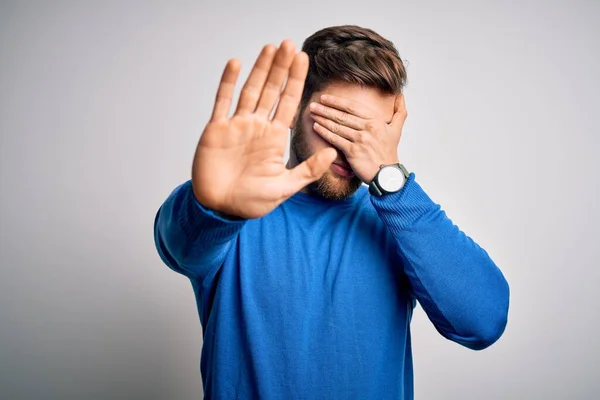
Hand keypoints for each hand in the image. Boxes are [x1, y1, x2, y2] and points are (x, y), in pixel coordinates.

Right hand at [192, 41, 336, 218]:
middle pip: (271, 90)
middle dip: (281, 68)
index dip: (296, 81)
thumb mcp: (284, 187)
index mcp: (274, 138)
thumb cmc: (251, 201)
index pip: (289, 103)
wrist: (220, 208)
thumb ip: (308, 170)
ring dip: (260, 68)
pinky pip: (223, 101)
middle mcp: (257, 127)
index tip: (304, 59)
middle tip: (290, 45)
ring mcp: (237, 126)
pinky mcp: (216, 129)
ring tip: (270, 47)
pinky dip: (228, 82)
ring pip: (250, 90)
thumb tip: (333, 153)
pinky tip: (236, 63)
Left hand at [309, 93, 406, 182]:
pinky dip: (324, 132)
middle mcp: (368, 128)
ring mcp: (360, 140)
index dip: (337, 101)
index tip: (325, 98)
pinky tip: (316, 127)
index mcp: (376, 121)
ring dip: (322, 118)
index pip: (353, 107)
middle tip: (313, 104)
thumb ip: (399, 112)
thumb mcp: (397, 130)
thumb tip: (400, 96)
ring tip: (312, 113)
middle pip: (342, 115)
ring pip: (337, 126)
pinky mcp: (353, 151)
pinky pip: (336, 139)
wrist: (387, 174)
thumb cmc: (389, 152)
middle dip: (325, 108)